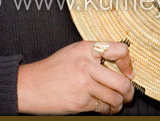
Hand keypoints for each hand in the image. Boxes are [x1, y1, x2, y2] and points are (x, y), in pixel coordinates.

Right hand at [17, 41, 134, 114]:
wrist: (30, 85)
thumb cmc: (53, 69)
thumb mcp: (74, 52)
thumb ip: (95, 56)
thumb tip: (121, 67)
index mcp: (86, 49)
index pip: (120, 50)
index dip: (128, 63)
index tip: (128, 72)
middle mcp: (87, 65)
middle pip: (122, 82)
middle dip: (129, 92)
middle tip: (128, 94)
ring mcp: (84, 85)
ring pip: (115, 98)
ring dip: (118, 103)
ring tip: (115, 102)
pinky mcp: (80, 103)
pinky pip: (103, 108)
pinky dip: (106, 110)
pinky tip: (103, 107)